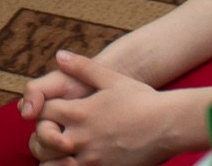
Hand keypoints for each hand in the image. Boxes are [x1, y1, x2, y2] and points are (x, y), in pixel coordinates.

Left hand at [29, 52, 209, 165]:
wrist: (169, 125)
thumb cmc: (142, 100)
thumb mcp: (111, 78)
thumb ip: (82, 67)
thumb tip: (60, 55)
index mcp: (81, 112)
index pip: (43, 111)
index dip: (43, 109)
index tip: (53, 109)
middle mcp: (82, 137)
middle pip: (41, 139)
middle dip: (42, 135)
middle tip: (51, 131)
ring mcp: (93, 158)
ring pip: (54, 163)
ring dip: (52, 156)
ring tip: (61, 150)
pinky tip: (76, 160)